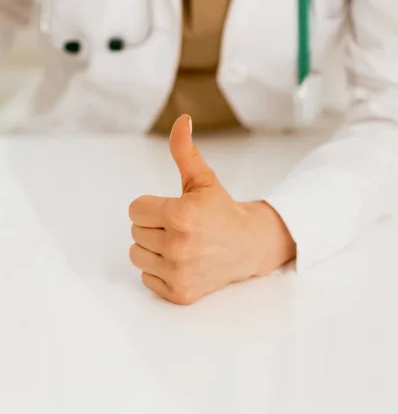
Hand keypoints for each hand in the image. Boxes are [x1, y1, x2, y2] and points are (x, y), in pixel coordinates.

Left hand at [129, 115, 295, 304]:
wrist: (247, 246)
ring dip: (152, 249)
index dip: (151, 206)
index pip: (134, 210)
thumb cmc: (222, 211)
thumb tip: (181, 120)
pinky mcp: (179, 293)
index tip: (173, 209)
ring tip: (179, 244)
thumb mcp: (203, 180)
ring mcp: (179, 273)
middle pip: (135, 232)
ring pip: (137, 255)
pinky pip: (146, 278)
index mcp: (181, 216)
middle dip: (153, 226)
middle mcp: (178, 247)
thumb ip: (185, 151)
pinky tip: (181, 262)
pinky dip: (159, 271)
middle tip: (180, 227)